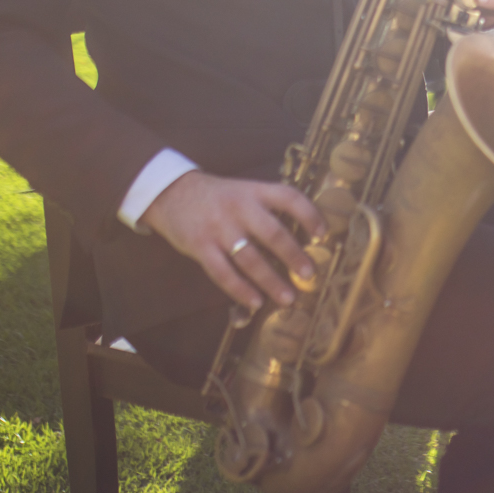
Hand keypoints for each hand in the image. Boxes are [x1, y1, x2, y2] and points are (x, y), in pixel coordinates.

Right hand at [139, 171, 325, 310]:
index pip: (289, 197)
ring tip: (288, 297)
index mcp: (254, 191)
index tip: (323, 234)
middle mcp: (238, 207)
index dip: (310, 215)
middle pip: (272, 233)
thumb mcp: (244, 191)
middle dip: (294, 256)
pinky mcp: (200, 246)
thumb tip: (301, 237)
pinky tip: (255, 301)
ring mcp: (218, 227)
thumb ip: (266, 209)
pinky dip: (241, 290)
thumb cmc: (217, 197)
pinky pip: (223, 273)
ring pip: (250, 258)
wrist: (170, 192)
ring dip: (271, 281)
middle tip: (309, 274)